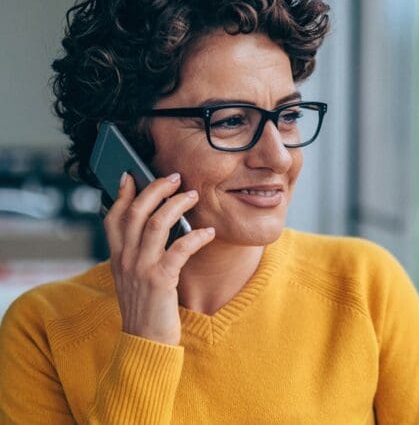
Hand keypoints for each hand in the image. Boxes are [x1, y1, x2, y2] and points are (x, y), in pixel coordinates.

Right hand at [103, 172, 214, 345]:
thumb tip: (153, 221)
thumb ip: (137, 249)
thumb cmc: (145, 303)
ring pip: (157, 224)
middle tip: (176, 178)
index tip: (132, 173)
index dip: (123, 193)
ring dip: (177, 205)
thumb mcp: (133, 274)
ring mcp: (141, 269)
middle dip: (156, 189)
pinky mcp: (160, 281)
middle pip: (137, 212)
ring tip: (194, 196)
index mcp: (117, 255)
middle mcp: (125, 259)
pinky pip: (180, 249)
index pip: (114, 216)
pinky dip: (196, 236)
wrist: (145, 341)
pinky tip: (209, 232)